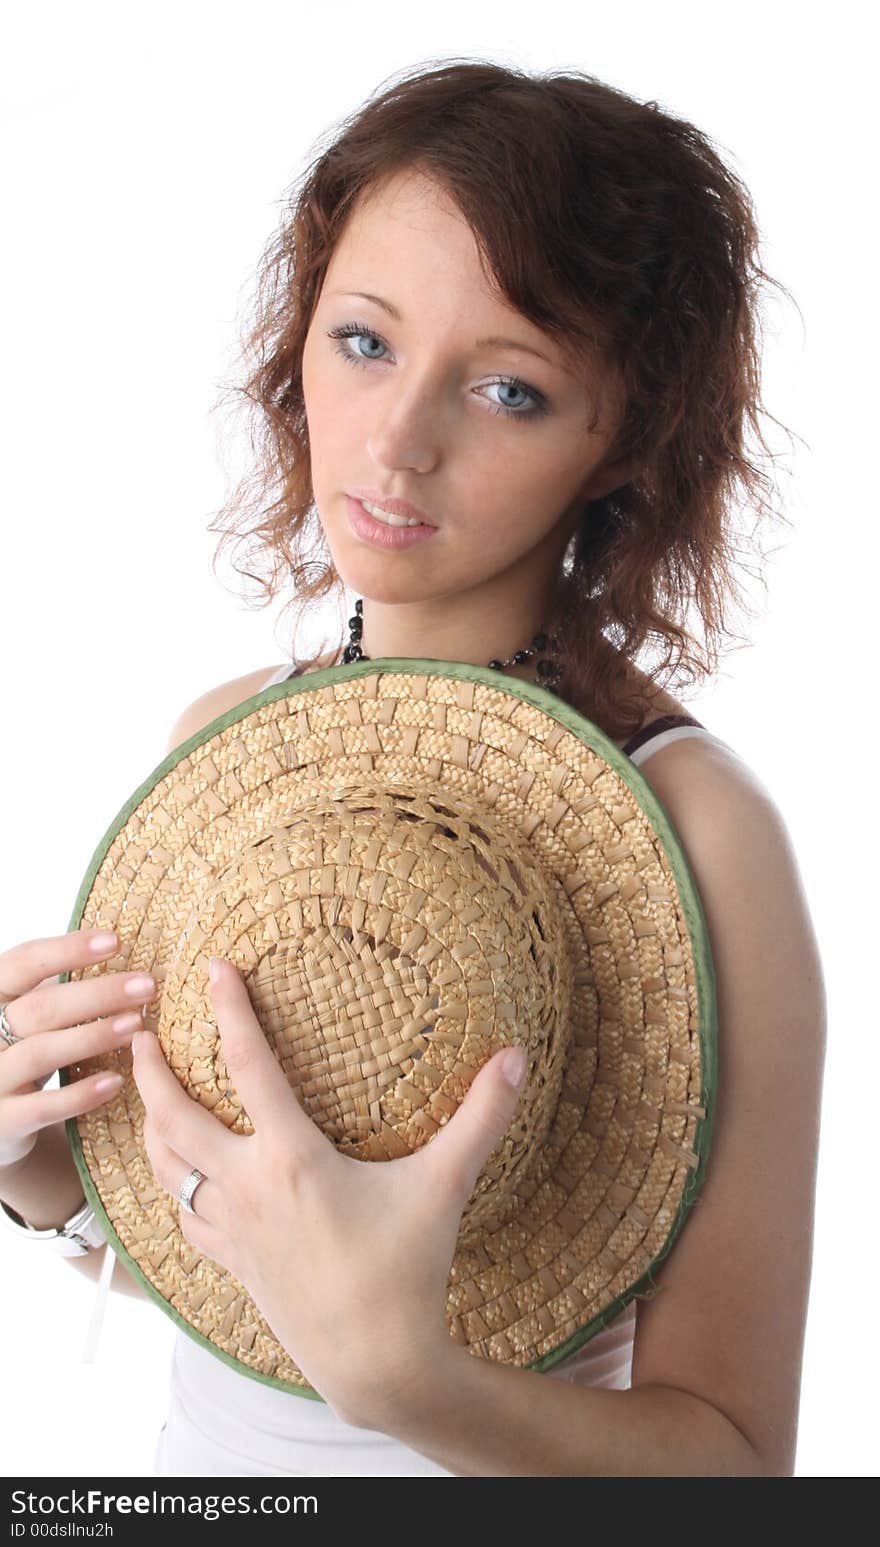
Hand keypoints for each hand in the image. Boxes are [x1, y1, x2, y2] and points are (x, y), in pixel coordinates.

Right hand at [0, 928, 157, 1170]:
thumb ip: (56, 989)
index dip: (67, 949)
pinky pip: (44, 1107)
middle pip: (40, 1007)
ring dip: (93, 1036)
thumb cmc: (23, 1052)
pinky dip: (81, 1093)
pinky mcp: (4, 1122)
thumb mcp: (30, 1017)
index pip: (22, 963)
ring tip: (136, 1025)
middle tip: (147, 985)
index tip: (116, 941)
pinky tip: (116, 1081)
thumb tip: (119, 952)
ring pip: (41, 1052)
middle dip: (98, 994)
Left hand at [130, 954, 527, 1427]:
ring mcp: (232, 1229)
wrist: (375, 1364)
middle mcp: (247, 1188)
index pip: (248, 1064)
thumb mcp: (446, 1186)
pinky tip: (175, 1173)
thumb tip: (517, 1056)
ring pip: (166, 1165)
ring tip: (141, 1089)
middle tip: (137, 1028)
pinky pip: (182, 1215)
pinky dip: (169, 1184)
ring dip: (147, 1122)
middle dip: (150, 1069)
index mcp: (291, 1158)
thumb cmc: (408, 1273)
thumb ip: (481, 1117)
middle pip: (175, 1115)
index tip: (213, 967)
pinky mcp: (231, 1261)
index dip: (229, 1009)